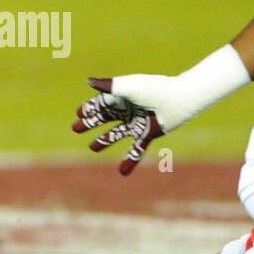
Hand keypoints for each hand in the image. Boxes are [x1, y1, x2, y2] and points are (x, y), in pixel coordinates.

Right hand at [71, 46, 250, 174]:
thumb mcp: (128, 87)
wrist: (177, 101)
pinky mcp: (148, 133)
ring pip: (116, 134)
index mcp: (122, 96)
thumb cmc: (153, 89)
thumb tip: (88, 81)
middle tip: (76, 128)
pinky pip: (137, 149)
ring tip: (93, 147)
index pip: (101, 103)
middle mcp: (128, 109)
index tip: (78, 113)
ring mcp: (137, 122)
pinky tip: (122, 172)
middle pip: (105, 118)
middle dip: (90, 123)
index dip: (89, 108)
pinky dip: (130, 160)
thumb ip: (108, 86)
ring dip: (104, 140)